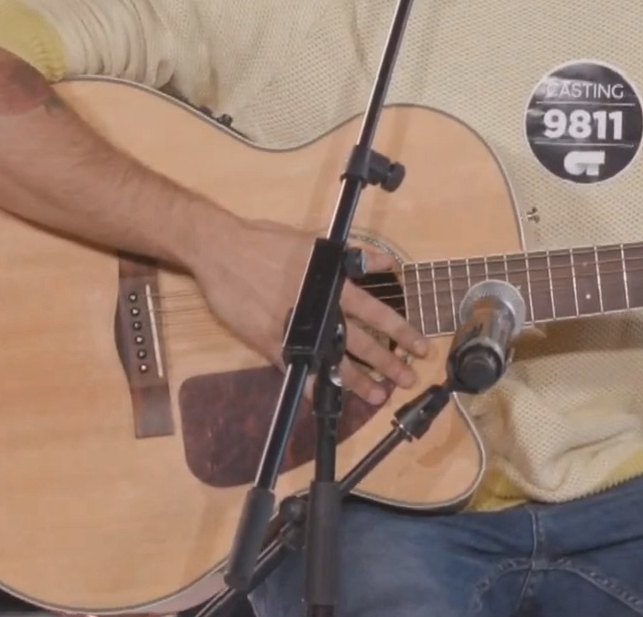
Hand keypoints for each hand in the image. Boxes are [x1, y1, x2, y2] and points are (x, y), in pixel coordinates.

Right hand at [185, 215, 428, 404]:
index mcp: (331, 284)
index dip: (400, 331)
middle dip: (387, 364)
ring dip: (356, 381)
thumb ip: (351, 257)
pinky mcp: (270, 344)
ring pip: (332, 362)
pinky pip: (296, 371)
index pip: (375, 312)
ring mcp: (294, 330)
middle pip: (360, 343)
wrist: (222, 252)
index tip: (420, 347)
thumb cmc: (267, 242)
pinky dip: (311, 387)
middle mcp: (318, 310)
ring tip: (377, 395)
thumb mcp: (315, 244)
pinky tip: (324, 401)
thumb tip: (386, 262)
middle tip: (408, 379)